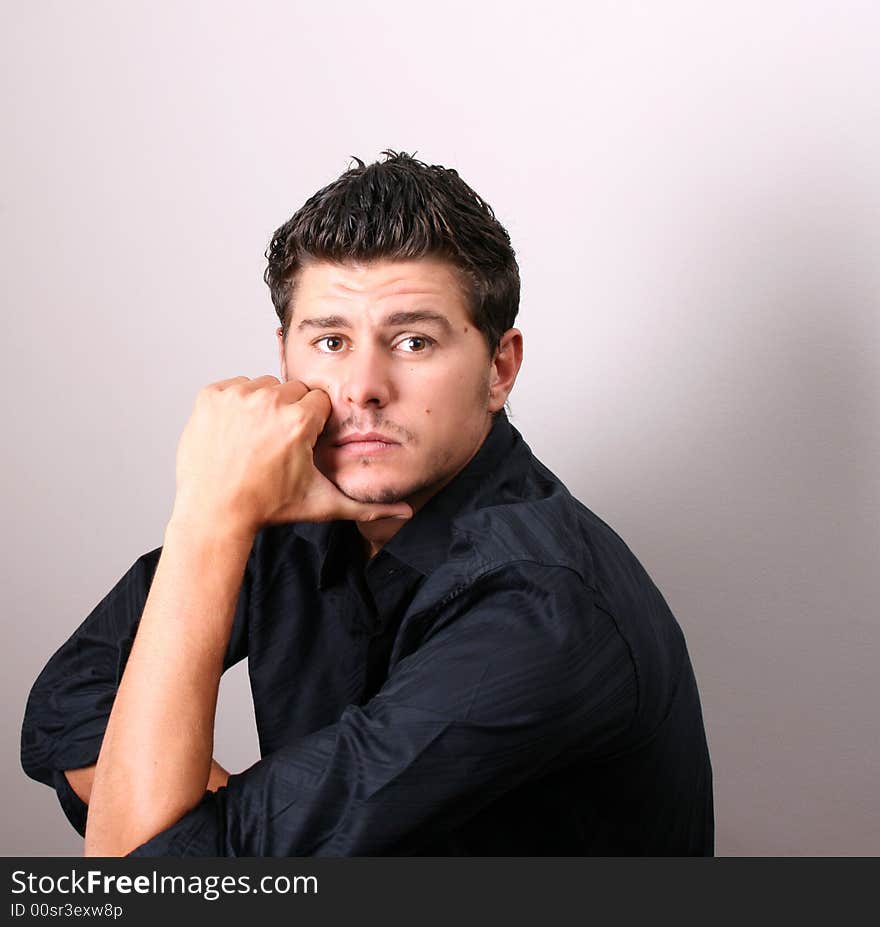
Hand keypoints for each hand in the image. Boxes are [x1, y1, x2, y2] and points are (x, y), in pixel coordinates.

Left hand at [169, 375, 411, 537]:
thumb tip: (405, 511)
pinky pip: (234, 387)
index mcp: (300, 421)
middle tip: (276, 445)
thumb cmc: (267, 508)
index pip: (318, 402)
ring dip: (263, 406)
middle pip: (292, 391)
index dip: (312, 423)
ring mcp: (237, 396)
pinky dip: (235, 405)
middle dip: (289, 413)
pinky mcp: (211, 396)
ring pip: (263, 386)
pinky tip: (236, 434)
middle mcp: (269, 401)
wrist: (214, 513)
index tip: (299, 444)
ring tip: (256, 439)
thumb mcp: (322, 504)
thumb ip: (366, 505)